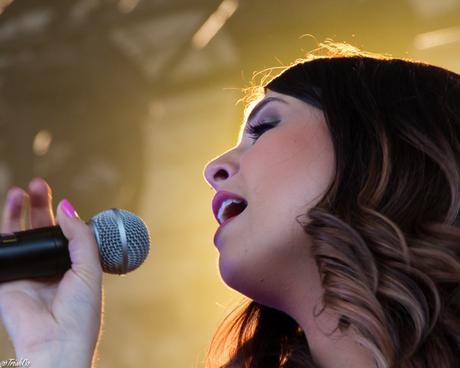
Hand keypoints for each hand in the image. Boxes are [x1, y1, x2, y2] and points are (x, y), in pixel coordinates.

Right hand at [0, 178, 102, 366]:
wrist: (59, 343)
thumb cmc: (81, 312)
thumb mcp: (89, 267)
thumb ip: (80, 237)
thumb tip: (68, 207)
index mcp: (72, 264)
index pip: (64, 232)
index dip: (61, 214)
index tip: (59, 197)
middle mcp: (49, 266)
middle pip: (40, 228)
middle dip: (39, 205)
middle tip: (38, 184)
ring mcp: (28, 272)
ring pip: (20, 236)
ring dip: (17, 212)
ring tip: (19, 191)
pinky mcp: (7, 280)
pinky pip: (2, 252)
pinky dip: (1, 234)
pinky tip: (6, 212)